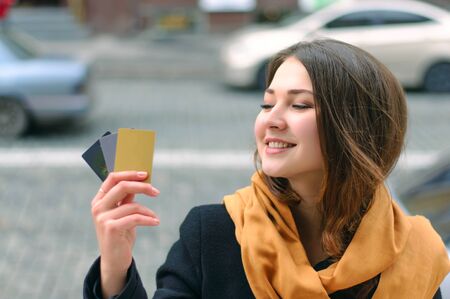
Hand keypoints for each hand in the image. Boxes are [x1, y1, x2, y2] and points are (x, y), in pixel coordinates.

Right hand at [91, 171, 159, 297]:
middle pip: (122, 186)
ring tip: (155, 217)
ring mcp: (102, 218)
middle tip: (156, 191)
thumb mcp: (123, 213)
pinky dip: (148, 219)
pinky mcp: (111, 228)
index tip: (145, 174)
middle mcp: (98, 207)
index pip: (112, 178)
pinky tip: (156, 222)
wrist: (114, 260)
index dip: (129, 173)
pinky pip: (135, 218)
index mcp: (99, 200)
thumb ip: (126, 198)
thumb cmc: (121, 234)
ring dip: (148, 211)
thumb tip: (139, 180)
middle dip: (142, 187)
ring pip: (132, 205)